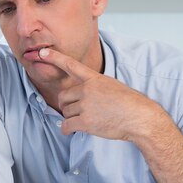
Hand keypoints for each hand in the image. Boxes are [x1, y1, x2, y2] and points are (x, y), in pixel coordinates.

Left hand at [38, 48, 168, 141]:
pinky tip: (73, 130)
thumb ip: (93, 86)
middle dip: (68, 105)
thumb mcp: (111, 85)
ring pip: (65, 112)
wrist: (140, 117)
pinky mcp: (86, 121)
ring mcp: (86, 105)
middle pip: (63, 97)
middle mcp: (87, 89)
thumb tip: (78, 94)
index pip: (70, 65)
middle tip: (80, 110)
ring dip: (72, 118)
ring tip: (89, 119)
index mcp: (94, 78)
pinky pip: (66, 125)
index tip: (42, 52)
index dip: (54, 57)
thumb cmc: (128, 103)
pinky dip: (67, 129)